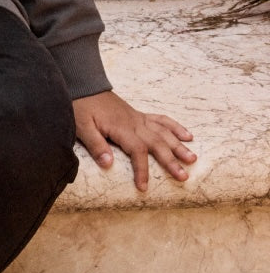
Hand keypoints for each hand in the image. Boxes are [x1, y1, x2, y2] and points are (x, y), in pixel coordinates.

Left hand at [73, 90, 195, 192]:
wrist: (83, 84)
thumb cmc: (80, 106)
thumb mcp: (82, 127)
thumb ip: (95, 145)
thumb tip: (108, 165)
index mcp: (121, 128)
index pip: (137, 151)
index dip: (142, 170)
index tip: (143, 187)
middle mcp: (134, 123)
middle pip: (157, 143)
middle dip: (171, 161)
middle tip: (184, 176)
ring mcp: (138, 118)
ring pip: (163, 132)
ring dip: (178, 145)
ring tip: (193, 158)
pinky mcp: (138, 115)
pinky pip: (161, 120)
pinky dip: (175, 127)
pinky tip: (187, 135)